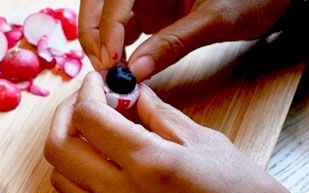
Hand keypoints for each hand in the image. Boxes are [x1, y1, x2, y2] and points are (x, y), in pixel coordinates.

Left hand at [43, 72, 305, 192]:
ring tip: (93, 131)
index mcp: (148, 162)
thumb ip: (161, 115)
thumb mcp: (207, 142)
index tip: (99, 81)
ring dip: (67, 147)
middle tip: (86, 101)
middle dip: (65, 116)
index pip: (88, 118)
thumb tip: (133, 93)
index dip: (87, 92)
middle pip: (57, 148)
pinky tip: (103, 160)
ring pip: (60, 176)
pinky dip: (79, 174)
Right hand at [79, 0, 290, 78]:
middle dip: (93, 34)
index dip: (108, 29)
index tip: (111, 61)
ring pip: (103, 14)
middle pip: (98, 2)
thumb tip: (137, 70)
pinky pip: (120, 26)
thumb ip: (173, 44)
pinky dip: (114, 46)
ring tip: (110, 71)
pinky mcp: (147, 9)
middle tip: (103, 68)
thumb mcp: (215, 21)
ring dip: (99, 41)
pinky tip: (120, 66)